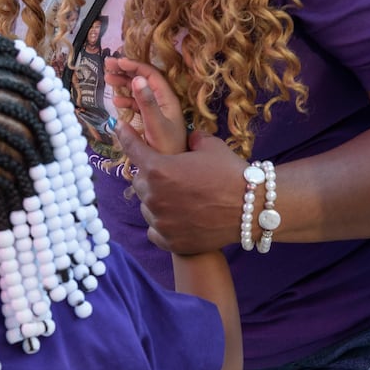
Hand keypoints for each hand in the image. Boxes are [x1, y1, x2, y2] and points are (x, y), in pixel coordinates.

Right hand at [105, 58, 185, 154]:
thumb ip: (146, 102)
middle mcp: (163, 101)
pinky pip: (138, 104)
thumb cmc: (165, 148)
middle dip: (126, 71)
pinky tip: (116, 101)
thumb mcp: (155, 124)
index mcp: (167, 99)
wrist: (171, 170)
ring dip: (124, 84)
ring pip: (139, 91)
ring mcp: (157, 111)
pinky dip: (127, 100)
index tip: (117, 62)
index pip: (150, 74)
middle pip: (144, 80)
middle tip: (107, 65)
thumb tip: (137, 78)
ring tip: (108, 79)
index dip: (134, 66)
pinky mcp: (152, 121)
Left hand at [118, 125, 244, 254]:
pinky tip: (176, 219)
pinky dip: (162, 224)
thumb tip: (188, 138)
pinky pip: (155, 230)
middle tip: (171, 176)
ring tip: (179, 199)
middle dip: (152, 176)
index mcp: (158, 169)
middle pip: (140, 182)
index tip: (118, 127)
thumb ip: (191, 139)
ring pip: (147, 207)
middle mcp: (154, 196)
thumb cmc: (230, 173)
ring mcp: (161, 221)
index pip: (133, 149)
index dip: (126, 135)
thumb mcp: (209, 146)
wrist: (251, 209)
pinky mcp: (170, 242)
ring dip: (157, 201)